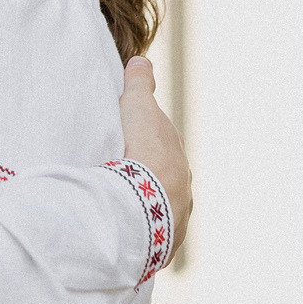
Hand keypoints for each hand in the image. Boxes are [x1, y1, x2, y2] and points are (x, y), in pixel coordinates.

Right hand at [118, 56, 190, 260]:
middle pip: (163, 179)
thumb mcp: (137, 107)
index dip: (144, 141)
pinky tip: (123, 228)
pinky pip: (150, 233)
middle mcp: (183, 189)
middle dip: (147, 175)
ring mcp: (175, 218)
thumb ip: (140, 83)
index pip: (163, 147)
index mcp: (177, 159)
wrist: (144, 201)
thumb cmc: (141, 150)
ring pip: (158, 207)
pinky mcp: (162, 243)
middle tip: (120, 172)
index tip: (128, 142)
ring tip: (119, 204)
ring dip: (143, 204)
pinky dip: (139, 229)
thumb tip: (142, 60)